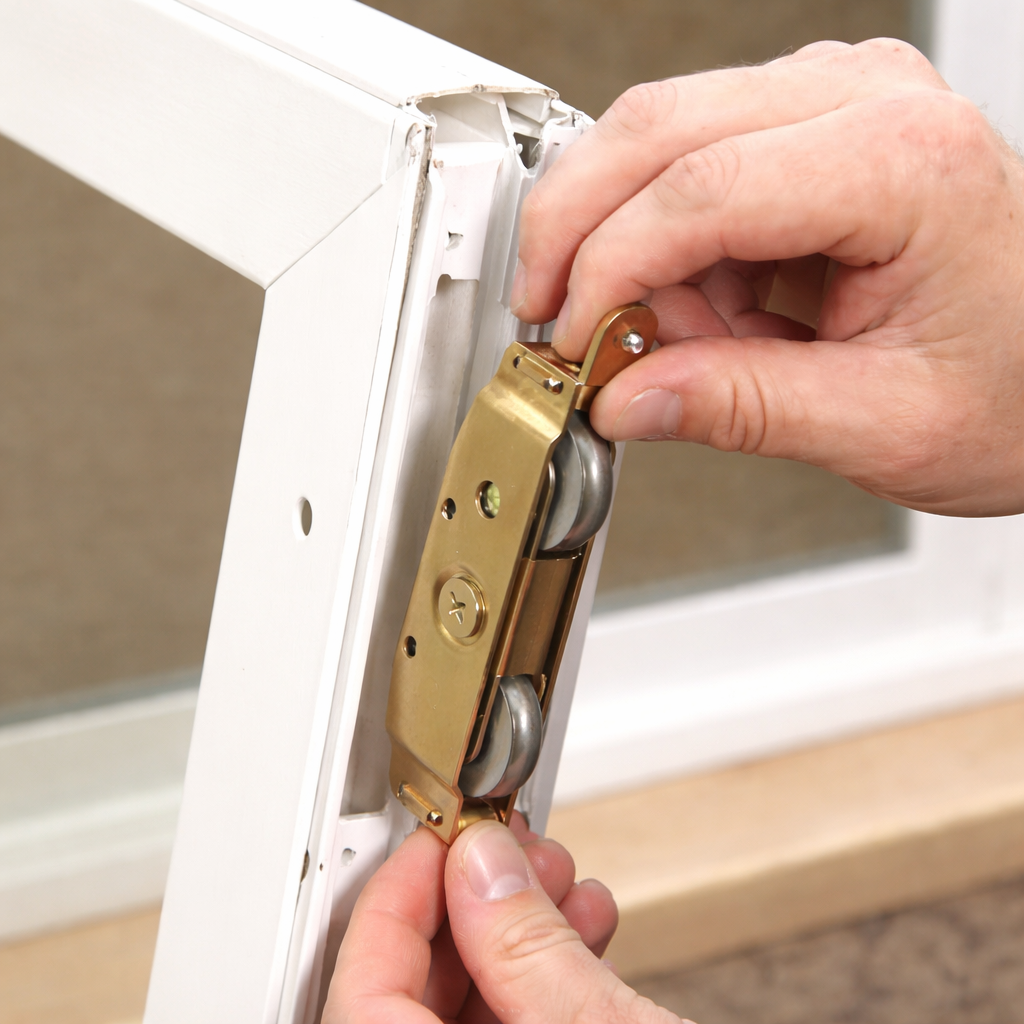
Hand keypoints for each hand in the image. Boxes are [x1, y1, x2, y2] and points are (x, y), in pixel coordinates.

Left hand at [325, 814, 684, 1022]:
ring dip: (516, 930)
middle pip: (409, 985)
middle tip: (511, 850)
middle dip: (470, 902)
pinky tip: (583, 932)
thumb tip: (481, 863)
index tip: (442, 836)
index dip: (399, 893)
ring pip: (464, 1003)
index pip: (360, 989)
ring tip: (560, 882)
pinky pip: (509, 1022)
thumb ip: (529, 950)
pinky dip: (542, 974)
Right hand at [512, 39, 1023, 515]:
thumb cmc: (1021, 384)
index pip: (702, 189)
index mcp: (906, 163)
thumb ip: (743, 408)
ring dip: (618, 240)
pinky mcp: (806, 131)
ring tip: (655, 335)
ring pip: (656, 134)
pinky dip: (656, 240)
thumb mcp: (884, 424)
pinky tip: (688, 307)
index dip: (609, 269)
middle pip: (657, 128)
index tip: (573, 342)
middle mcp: (869, 102)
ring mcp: (835, 102)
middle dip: (575, 229)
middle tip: (550, 317)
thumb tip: (626, 399)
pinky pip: (687, 161)